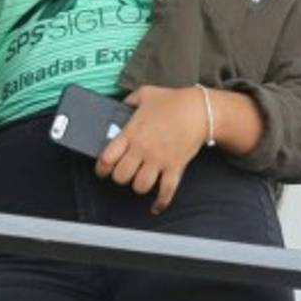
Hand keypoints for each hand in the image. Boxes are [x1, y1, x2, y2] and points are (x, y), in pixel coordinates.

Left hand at [95, 85, 206, 213]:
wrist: (199, 110)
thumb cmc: (171, 100)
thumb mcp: (145, 94)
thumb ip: (128, 101)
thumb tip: (120, 107)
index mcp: (132, 132)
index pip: (107, 157)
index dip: (101, 168)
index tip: (101, 170)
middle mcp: (142, 149)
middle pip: (121, 176)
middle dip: (119, 177)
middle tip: (122, 172)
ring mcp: (159, 160)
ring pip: (140, 186)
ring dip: (138, 186)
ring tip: (139, 179)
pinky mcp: (175, 168)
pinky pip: (166, 192)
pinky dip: (160, 202)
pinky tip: (155, 206)